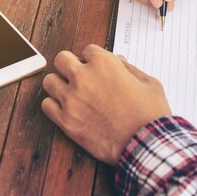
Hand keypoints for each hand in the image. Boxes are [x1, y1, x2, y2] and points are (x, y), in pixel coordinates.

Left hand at [41, 45, 170, 165]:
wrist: (145, 145)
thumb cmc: (150, 115)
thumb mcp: (149, 83)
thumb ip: (129, 68)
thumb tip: (118, 62)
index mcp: (104, 63)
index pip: (87, 50)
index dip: (92, 60)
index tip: (95, 69)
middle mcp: (83, 77)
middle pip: (61, 59)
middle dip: (69, 66)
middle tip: (77, 76)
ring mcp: (71, 99)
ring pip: (49, 81)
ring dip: (58, 85)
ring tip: (69, 93)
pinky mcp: (65, 120)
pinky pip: (46, 105)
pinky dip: (53, 106)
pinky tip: (65, 109)